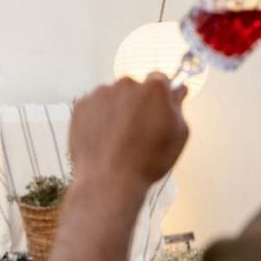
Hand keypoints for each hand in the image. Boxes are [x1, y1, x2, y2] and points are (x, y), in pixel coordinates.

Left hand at [69, 74, 187, 193]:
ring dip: (116, 110)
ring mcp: (101, 94)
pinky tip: (103, 139)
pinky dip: (97, 118)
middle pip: (134, 87)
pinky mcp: (81, 106)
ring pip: (112, 97)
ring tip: (117, 139)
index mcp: (154, 89)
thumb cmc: (147, 161)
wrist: (108, 180)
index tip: (157, 109)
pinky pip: (93, 107)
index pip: (160, 80)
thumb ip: (178, 106)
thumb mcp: (178, 135)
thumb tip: (178, 90)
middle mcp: (126, 84)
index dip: (159, 96)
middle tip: (137, 130)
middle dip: (136, 103)